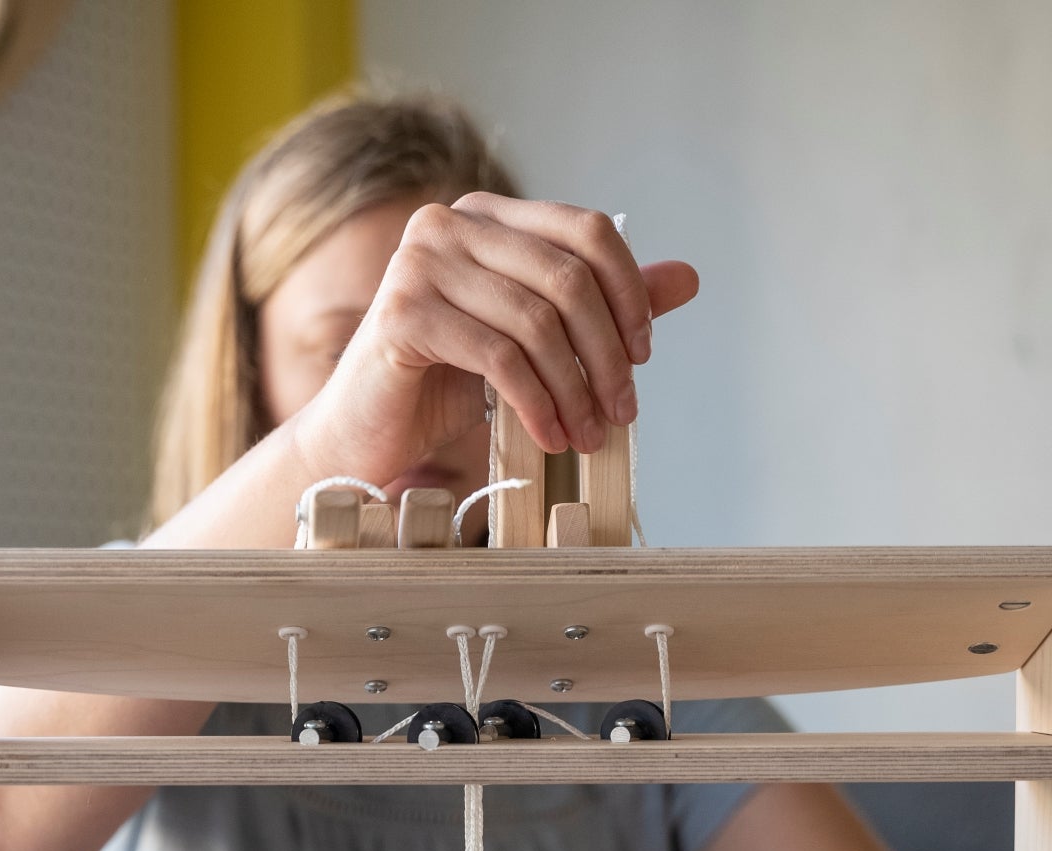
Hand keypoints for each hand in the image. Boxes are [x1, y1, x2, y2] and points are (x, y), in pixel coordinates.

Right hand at [288, 194, 699, 483]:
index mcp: (485, 215)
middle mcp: (447, 224)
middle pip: (567, 278)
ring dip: (576, 388)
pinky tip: (550, 434)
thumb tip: (688, 278)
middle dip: (607, 353)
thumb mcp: (534, 341)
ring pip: (537, 322)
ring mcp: (419, 264)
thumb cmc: (445, 383)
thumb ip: (600, 304)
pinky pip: (499, 358)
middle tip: (623, 410)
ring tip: (589, 433)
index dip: (630, 293)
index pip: (586, 231)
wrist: (363, 432)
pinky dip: (537, 402)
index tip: (642, 355)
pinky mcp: (403, 315)